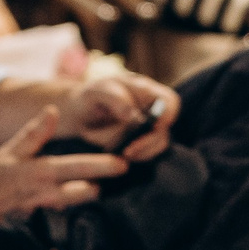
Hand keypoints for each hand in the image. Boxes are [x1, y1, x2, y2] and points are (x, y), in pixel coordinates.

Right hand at [0, 106, 126, 227]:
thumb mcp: (9, 152)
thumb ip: (33, 133)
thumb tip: (53, 110)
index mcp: (40, 172)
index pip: (78, 167)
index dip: (102, 166)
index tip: (123, 164)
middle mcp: (45, 194)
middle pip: (84, 193)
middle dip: (100, 188)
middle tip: (117, 182)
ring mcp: (43, 215)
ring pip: (75, 209)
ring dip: (87, 202)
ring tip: (100, 195)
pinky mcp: (39, 231)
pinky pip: (62, 226)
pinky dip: (73, 220)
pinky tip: (83, 220)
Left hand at [63, 73, 178, 161]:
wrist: (79, 115)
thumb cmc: (91, 97)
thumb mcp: (97, 91)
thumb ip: (115, 98)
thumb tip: (133, 116)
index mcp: (147, 91)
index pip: (169, 101)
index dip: (168, 113)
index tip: (154, 125)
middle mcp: (153, 112)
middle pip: (165, 129)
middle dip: (149, 142)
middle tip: (129, 151)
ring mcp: (149, 131)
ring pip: (158, 145)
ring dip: (142, 152)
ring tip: (124, 154)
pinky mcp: (140, 147)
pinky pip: (146, 155)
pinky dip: (136, 158)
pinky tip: (122, 157)